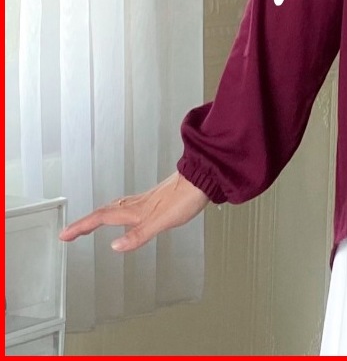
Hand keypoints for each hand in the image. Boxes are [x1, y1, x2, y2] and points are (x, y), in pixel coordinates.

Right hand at [57, 172, 211, 251]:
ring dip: (100, 216)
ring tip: (91, 224)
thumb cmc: (186, 198)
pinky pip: (129, 206)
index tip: (64, 235)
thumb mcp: (161, 222)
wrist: (204, 178)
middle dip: (86, 222)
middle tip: (71, 231)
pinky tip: (127, 216)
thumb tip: (115, 247)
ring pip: (116, 208)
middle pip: (105, 212)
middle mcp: (137, 203)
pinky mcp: (156, 198)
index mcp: (135, 210)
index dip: (82, 227)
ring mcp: (147, 200)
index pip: (101, 218)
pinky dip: (118, 212)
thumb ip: (138, 235)